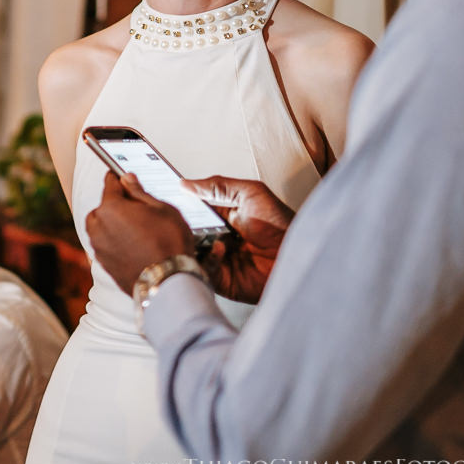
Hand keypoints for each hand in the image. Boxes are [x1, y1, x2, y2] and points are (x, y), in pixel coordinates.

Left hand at [86, 172, 195, 293]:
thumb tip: (127, 180)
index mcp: (110, 208)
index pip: (110, 183)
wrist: (168, 282)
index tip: (121, 176)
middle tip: (136, 207)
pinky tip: (133, 243)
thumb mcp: (162, 209)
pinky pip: (105, 243)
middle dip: (116, 204)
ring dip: (113, 223)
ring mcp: (99, 247)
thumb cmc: (169, 245)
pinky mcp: (103, 263)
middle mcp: (98, 226)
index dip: (118, 178)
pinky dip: (114, 240)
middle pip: (103, 206)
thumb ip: (139, 192)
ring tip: (136, 227)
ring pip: (101, 226)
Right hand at [185, 176, 292, 303]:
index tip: (164, 197)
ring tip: (198, 234)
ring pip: (190, 253)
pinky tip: (219, 250)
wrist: (298, 255)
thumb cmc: (281, 224)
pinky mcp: (221, 280)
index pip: (191, 210)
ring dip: (191, 244)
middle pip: (186, 232)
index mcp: (220, 217)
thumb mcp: (251, 193)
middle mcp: (215, 238)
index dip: (178, 205)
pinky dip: (206, 260)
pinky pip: (203, 271)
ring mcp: (216, 260)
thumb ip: (218, 186)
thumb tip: (186, 183)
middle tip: (176, 218)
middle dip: (181, 226)